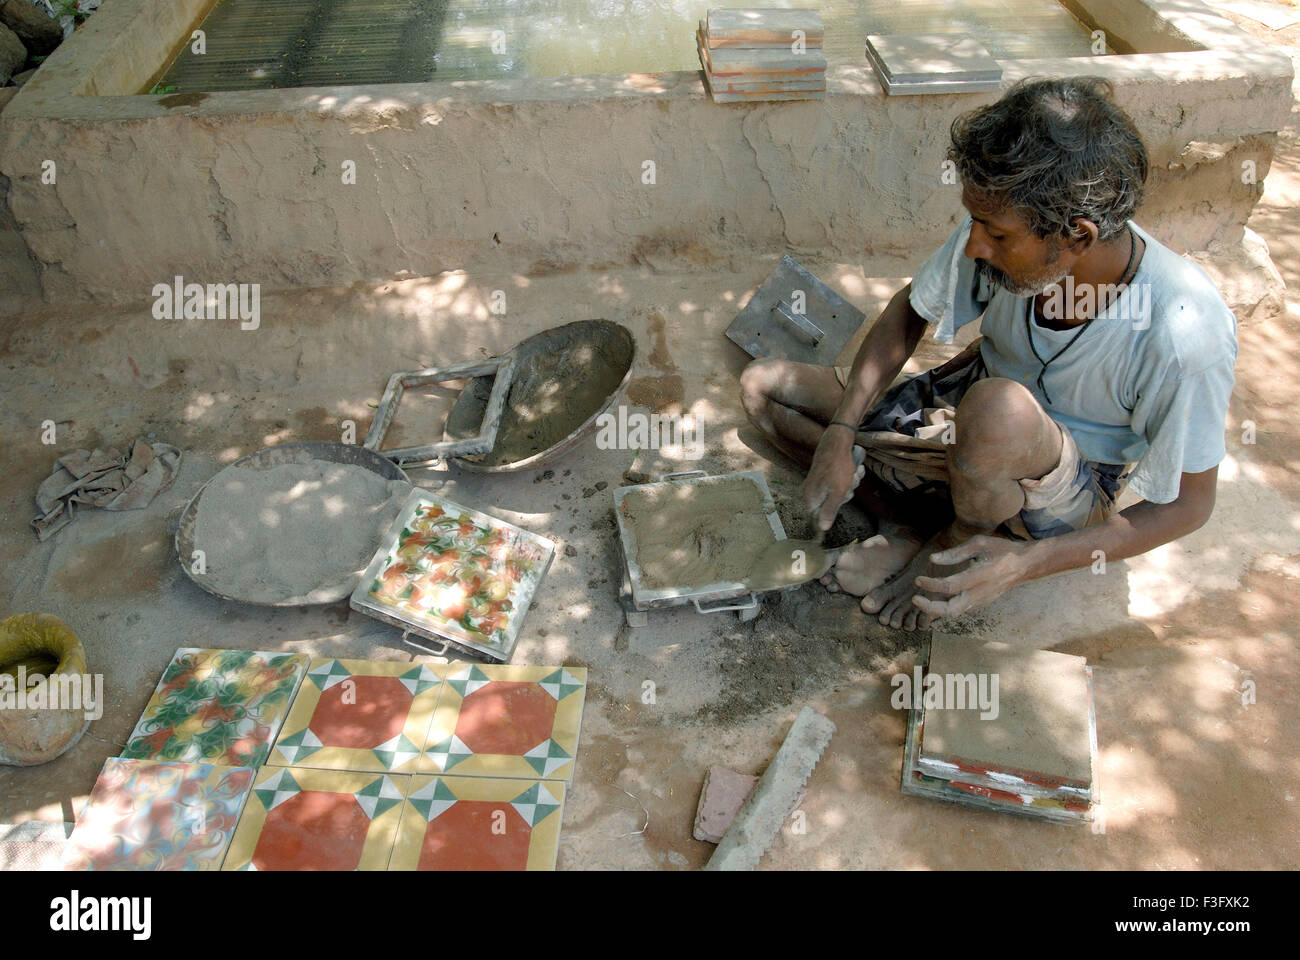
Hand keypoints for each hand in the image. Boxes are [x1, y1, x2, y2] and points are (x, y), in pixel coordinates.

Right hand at [802, 426, 864, 531]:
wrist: (838, 441)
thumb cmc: (838, 467)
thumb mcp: (837, 493)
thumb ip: (829, 511)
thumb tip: (822, 529)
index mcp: (810, 497)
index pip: (818, 516)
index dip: (832, 511)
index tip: (840, 499)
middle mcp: (811, 490)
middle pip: (832, 504)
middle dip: (846, 494)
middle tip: (848, 483)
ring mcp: (819, 482)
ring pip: (839, 492)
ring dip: (850, 484)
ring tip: (852, 472)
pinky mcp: (826, 474)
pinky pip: (840, 482)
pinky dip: (849, 476)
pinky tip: (853, 468)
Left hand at [911, 534, 1030, 619]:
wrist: (1025, 564)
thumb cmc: (1002, 550)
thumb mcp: (979, 543)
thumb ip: (955, 552)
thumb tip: (933, 559)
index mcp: (980, 575)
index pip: (950, 586)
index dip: (931, 585)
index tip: (918, 580)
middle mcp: (981, 592)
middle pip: (952, 609)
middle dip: (930, 607)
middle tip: (915, 599)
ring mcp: (982, 600)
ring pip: (956, 613)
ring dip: (936, 610)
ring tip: (921, 601)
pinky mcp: (982, 602)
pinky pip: (961, 609)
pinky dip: (946, 608)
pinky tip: (934, 601)